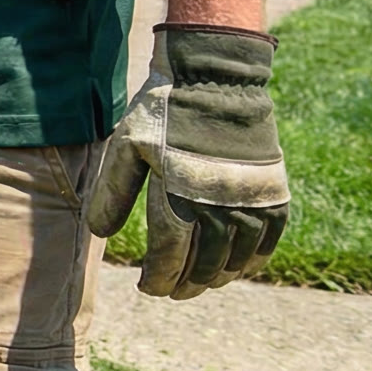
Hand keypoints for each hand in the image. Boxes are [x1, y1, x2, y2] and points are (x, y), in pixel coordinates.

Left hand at [86, 25, 290, 298]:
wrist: (215, 78)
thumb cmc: (163, 112)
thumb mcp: (126, 146)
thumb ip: (113, 192)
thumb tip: (99, 233)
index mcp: (178, 194)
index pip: (169, 255)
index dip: (158, 277)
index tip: (146, 287)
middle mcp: (218, 205)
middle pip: (203, 264)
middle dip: (184, 284)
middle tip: (170, 292)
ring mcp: (250, 201)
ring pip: (236, 258)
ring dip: (216, 278)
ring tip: (198, 285)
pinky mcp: (273, 193)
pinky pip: (267, 242)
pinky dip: (252, 262)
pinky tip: (237, 270)